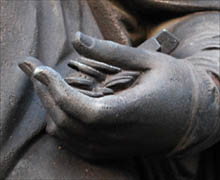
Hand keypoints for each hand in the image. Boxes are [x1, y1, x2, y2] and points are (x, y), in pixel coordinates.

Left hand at [19, 32, 195, 157]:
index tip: (41, 70)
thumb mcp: (150, 61)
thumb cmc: (177, 85)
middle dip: (46, 95)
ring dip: (51, 110)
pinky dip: (62, 127)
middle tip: (36, 72)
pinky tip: (57, 110)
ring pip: (70, 136)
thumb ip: (111, 52)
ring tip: (44, 87)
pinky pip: (78, 145)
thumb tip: (77, 39)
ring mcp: (116, 146)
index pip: (84, 111)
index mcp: (133, 111)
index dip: (58, 91)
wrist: (194, 116)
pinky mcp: (114, 150)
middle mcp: (121, 135)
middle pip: (70, 122)